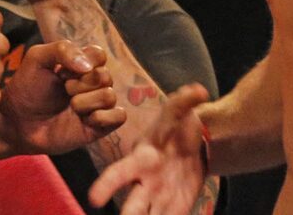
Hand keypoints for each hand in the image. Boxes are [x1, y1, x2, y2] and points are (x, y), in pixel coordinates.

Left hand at [0, 42, 125, 154]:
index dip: (83, 61)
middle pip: (105, 76)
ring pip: (110, 96)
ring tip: (70, 106)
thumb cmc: (27, 87)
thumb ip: (63, 50)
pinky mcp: (98, 127)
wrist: (17, 121)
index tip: (61, 71)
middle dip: (81, 83)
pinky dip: (102, 117)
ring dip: (86, 101)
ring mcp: (96, 105)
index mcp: (81, 64)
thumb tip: (89, 66)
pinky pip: (119, 117)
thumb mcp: (38, 58)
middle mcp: (92, 83)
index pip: (99, 55)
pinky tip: (84, 119)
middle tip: (63, 89)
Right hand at [89, 83, 209, 214]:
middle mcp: (146, 182)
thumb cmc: (177, 124)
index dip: (106, 184)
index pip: (120, 172)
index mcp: (142, 158)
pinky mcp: (177, 207)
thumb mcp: (179, 110)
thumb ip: (185, 100)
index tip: (93, 199)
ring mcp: (160, 197)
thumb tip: (199, 89)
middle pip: (133, 206)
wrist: (195, 143)